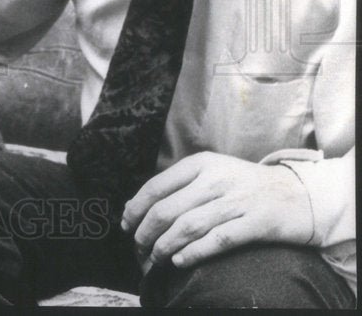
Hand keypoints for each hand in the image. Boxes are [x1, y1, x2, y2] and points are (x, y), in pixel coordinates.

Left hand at [121, 151, 312, 269]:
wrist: (299, 194)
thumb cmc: (246, 186)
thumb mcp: (212, 173)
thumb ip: (179, 186)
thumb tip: (135, 206)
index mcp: (201, 164)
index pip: (156, 186)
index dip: (135, 208)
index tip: (126, 224)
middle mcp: (216, 179)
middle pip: (167, 209)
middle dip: (146, 232)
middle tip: (138, 247)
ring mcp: (237, 200)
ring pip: (187, 226)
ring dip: (165, 246)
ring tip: (155, 258)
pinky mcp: (256, 222)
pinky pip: (217, 240)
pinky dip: (194, 253)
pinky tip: (180, 261)